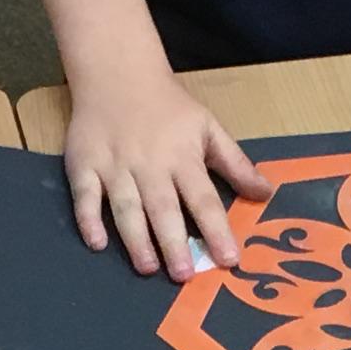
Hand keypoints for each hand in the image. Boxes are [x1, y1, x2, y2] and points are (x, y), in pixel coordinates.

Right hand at [62, 62, 265, 277]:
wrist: (118, 73)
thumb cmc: (168, 106)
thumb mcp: (208, 128)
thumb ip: (236, 164)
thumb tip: (267, 193)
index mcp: (183, 157)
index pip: (204, 199)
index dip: (217, 230)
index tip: (230, 260)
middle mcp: (149, 164)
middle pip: (164, 208)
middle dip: (174, 242)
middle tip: (185, 275)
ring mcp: (114, 166)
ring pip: (126, 206)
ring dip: (136, 238)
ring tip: (147, 268)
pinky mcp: (83, 164)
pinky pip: (84, 196)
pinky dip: (88, 219)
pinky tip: (96, 243)